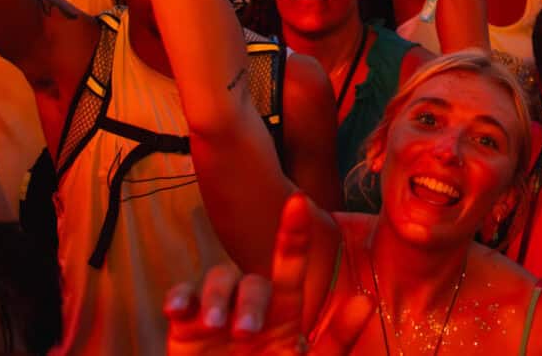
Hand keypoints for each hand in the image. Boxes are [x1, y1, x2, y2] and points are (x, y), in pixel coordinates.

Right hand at [164, 193, 368, 355]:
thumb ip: (337, 339)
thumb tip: (364, 301)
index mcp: (283, 314)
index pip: (290, 269)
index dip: (294, 235)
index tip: (298, 202)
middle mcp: (251, 306)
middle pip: (252, 282)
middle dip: (249, 302)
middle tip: (246, 332)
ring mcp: (218, 313)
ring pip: (218, 280)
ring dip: (215, 299)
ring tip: (213, 326)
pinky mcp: (186, 323)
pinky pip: (182, 297)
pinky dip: (179, 297)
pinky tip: (177, 310)